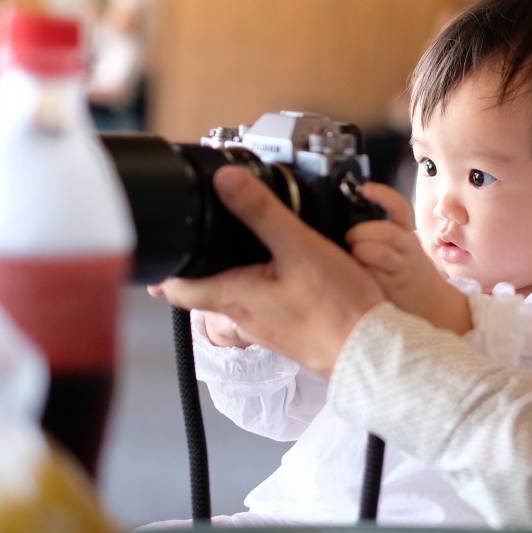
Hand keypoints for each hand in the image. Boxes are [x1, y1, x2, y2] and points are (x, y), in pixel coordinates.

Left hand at [151, 165, 384, 378]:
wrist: (370, 350)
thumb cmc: (337, 308)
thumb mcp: (299, 246)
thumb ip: (261, 212)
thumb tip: (225, 181)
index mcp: (234, 296)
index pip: (177, 289)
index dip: (164, 269)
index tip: (161, 250)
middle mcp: (244, 316)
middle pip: (205, 291)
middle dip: (198, 267)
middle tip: (194, 243)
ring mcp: (266, 328)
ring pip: (234, 297)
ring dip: (229, 276)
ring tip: (233, 250)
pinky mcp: (289, 331)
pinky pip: (263, 305)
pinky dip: (260, 285)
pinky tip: (280, 273)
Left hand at [347, 183, 471, 334]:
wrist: (430, 300)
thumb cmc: (404, 267)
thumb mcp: (401, 245)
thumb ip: (380, 232)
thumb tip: (341, 217)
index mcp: (407, 232)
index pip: (400, 208)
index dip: (384, 195)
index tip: (366, 188)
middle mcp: (408, 248)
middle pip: (387, 231)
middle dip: (362, 232)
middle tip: (349, 238)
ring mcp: (402, 269)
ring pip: (380, 253)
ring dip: (360, 251)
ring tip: (352, 255)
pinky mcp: (394, 288)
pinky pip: (374, 276)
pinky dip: (360, 272)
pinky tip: (354, 273)